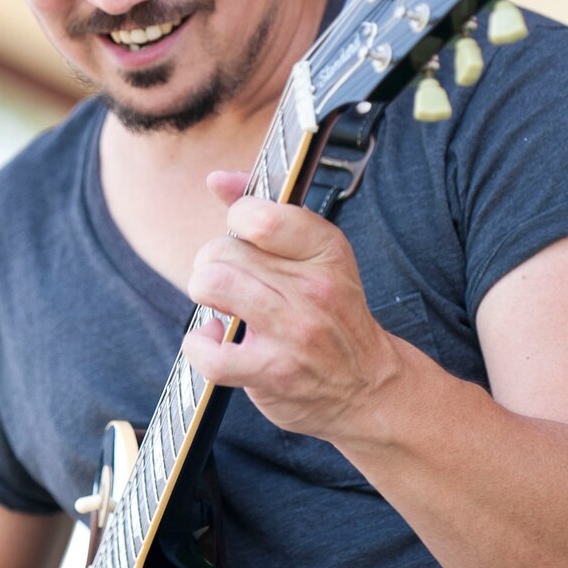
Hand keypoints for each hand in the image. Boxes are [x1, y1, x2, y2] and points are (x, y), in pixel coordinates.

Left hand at [182, 170, 402, 445]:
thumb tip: (217, 180)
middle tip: (228, 279)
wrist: (368, 388)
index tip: (243, 236)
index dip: (237, 220)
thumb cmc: (332, 315)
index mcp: (327, 250)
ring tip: (219, 304)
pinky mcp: (275, 372)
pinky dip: (199, 347)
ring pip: (212, 285)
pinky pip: (211, 353)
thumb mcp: (315, 256)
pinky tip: (214, 342)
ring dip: (204, 293)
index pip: (261, 215)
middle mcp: (316, 288)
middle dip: (212, 262)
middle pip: (224, 250)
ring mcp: (296, 332)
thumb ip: (265, 211)